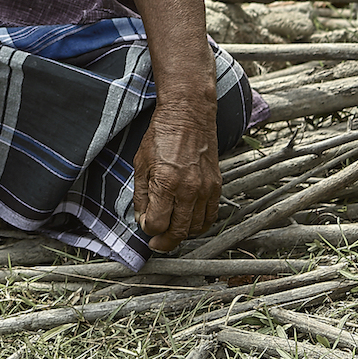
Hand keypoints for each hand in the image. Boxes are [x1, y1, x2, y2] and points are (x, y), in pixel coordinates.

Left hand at [135, 101, 222, 254]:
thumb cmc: (162, 135)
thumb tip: (142, 218)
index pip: (157, 224)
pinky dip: (200, 225)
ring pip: (195, 228)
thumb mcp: (141, 163)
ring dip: (182, 234)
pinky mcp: (216, 186)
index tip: (145, 224)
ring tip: (171, 232)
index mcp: (166, 183)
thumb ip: (141, 194)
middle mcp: (188, 189)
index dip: (148, 229)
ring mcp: (205, 189)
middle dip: (164, 242)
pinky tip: (189, 223)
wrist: (189, 115)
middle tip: (156, 243)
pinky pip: (210, 216)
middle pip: (178, 232)